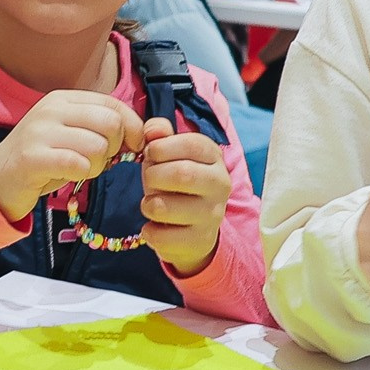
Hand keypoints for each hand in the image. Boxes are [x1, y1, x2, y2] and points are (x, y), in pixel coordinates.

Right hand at [0, 90, 147, 223]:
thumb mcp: (70, 133)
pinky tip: (69, 175)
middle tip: (99, 160)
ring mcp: (40, 132)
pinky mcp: (32, 157)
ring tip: (81, 169)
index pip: (113, 104)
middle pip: (110, 123)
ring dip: (97, 165)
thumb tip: (142, 133)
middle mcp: (51, 109)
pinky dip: (81, 174)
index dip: (132, 126)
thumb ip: (99, 127)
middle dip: (115, 147)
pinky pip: (77, 163)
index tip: (132, 146)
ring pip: (97, 146)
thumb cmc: (43, 158)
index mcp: (63, 99)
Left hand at [137, 117, 231, 276]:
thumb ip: (160, 137)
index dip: (161, 147)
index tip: (150, 154)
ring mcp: (213, 215)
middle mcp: (220, 185)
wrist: (194, 231)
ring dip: (148, 205)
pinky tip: (154, 227)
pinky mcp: (200, 241)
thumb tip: (152, 129)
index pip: (192, 144)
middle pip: (181, 174)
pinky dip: (149, 231)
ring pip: (166, 207)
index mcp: (214, 158)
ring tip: (151, 205)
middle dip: (153, 176)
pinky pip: (163, 236)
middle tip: (149, 180)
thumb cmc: (178, 186)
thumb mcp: (169, 157)